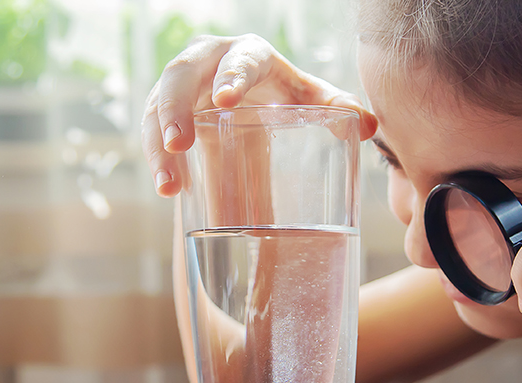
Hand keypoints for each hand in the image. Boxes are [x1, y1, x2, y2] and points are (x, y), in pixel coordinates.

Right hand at [142, 33, 377, 196]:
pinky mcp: (164, 110)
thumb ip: (338, 108)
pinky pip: (152, 131)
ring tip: (169, 184)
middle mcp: (208, 61)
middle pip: (180, 75)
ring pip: (156, 106)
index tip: (224, 100)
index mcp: (249, 54)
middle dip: (174, 107)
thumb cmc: (284, 96)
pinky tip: (168, 190)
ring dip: (157, 143)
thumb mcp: (309, 100)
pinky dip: (157, 160)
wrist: (254, 103)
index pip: (238, 58)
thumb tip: (369, 125)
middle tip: (178, 143)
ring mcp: (181, 86)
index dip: (230, 74)